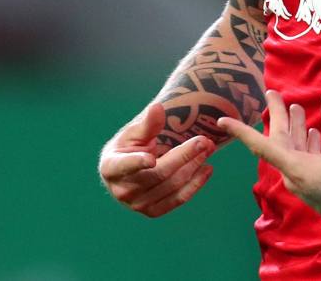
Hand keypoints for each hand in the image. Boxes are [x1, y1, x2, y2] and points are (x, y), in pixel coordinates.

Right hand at [99, 102, 214, 217]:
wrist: (127, 171)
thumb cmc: (128, 147)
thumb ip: (147, 124)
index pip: (125, 166)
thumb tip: (157, 107)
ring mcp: (137, 205)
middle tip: (204, 141)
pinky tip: (207, 169)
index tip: (151, 159)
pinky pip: (178, 199)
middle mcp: (122, 190)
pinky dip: (195, 184)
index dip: (137, 163)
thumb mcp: (133, 133)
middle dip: (184, 156)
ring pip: (172, 185)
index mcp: (110, 168)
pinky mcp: (153, 211)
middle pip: (158, 174)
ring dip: (194, 166)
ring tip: (210, 148)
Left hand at [218, 89, 320, 242]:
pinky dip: (307, 143)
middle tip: (273, 93)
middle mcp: (294, 173)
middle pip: (280, 140)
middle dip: (277, 116)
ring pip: (294, 148)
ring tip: (295, 108)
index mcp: (295, 167)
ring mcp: (305, 179)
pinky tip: (315, 133)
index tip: (221, 122)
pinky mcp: (316, 182)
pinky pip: (305, 158)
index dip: (241, 131)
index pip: (261, 145)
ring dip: (295, 128)